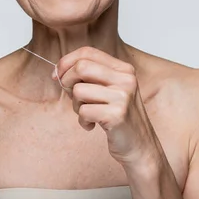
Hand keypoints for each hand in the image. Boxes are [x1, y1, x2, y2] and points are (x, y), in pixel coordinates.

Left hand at [55, 47, 160, 166]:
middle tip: (71, 96)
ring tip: (88, 114)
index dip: (66, 62)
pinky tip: (92, 125)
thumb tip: (58, 70)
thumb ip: (90, 76)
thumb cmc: (119, 118)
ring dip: (76, 106)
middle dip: (67, 81)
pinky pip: (84, 111)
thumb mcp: (109, 90)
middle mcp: (126, 79)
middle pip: (81, 67)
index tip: (57, 75)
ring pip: (79, 91)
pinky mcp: (117, 115)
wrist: (140, 146)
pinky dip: (83, 121)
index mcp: (123, 69)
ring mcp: (123, 96)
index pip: (87, 52)